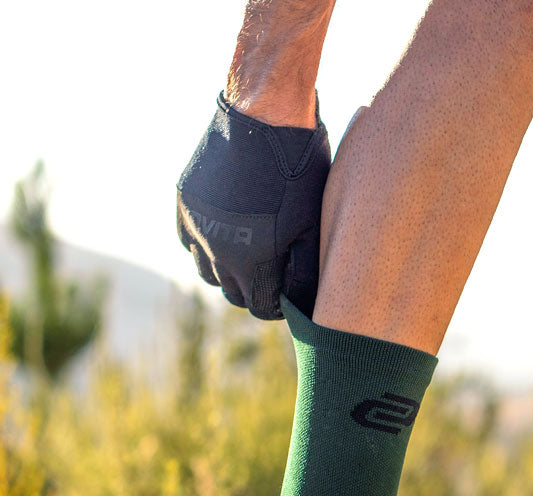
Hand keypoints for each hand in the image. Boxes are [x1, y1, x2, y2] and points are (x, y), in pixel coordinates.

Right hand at [176, 94, 330, 319]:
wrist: (266, 116)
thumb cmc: (300, 172)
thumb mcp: (312, 226)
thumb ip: (304, 272)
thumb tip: (297, 303)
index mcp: (252, 261)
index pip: (259, 307)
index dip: (276, 306)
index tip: (287, 297)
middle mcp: (217, 250)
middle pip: (233, 293)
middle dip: (254, 291)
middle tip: (273, 277)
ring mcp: (197, 225)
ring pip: (208, 273)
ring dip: (228, 273)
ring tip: (251, 257)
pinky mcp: (185, 202)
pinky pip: (189, 242)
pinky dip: (206, 247)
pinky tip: (227, 236)